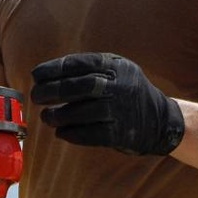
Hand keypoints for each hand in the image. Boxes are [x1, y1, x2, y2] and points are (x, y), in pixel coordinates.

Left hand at [30, 53, 184, 155]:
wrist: (162, 120)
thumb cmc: (128, 93)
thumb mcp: (117, 71)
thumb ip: (89, 69)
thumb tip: (46, 76)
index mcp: (115, 66)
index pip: (79, 63)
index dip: (53, 69)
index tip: (36, 76)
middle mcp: (120, 85)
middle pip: (80, 86)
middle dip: (52, 91)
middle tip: (36, 97)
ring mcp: (122, 110)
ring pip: (83, 112)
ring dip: (59, 115)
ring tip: (47, 117)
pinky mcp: (122, 133)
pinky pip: (92, 134)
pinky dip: (72, 134)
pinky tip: (61, 132)